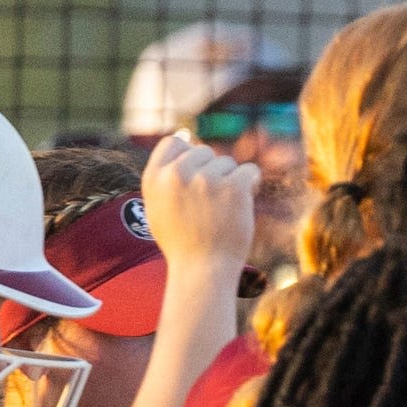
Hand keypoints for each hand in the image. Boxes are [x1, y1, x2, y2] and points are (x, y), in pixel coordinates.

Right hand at [137, 131, 259, 277]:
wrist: (203, 271)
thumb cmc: (182, 242)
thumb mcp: (159, 206)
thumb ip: (165, 172)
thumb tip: (185, 135)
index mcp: (155, 177)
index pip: (175, 142)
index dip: (189, 156)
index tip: (197, 178)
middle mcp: (177, 174)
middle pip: (204, 151)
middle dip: (212, 172)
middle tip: (211, 204)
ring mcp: (205, 179)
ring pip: (227, 162)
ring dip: (230, 182)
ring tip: (222, 211)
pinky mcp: (233, 187)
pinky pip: (250, 171)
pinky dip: (251, 186)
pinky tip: (242, 205)